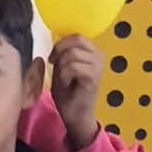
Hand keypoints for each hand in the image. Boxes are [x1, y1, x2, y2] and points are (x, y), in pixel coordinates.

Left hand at [49, 35, 104, 151]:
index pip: (77, 36)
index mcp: (93, 52)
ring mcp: (98, 66)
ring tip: (64, 80)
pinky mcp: (94, 78)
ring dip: (61, 68)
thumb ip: (63, 53)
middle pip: (76, 41)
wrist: (75, 115)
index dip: (60, 44)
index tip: (53, 59)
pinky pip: (73, 67)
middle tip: (55, 66)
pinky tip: (67, 85)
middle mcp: (99, 56)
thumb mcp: (62, 67)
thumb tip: (56, 39)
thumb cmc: (69, 92)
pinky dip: (64, 76)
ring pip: (72, 54)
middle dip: (60, 52)